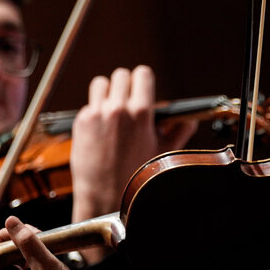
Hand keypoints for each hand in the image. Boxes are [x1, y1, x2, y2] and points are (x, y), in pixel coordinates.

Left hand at [0, 215, 120, 269]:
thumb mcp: (44, 265)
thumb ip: (26, 242)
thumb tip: (10, 221)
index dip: (6, 236)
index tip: (24, 230)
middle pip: (7, 252)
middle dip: (22, 239)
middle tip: (41, 235)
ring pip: (21, 257)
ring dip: (33, 246)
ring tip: (49, 244)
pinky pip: (32, 264)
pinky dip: (41, 255)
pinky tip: (53, 253)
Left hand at [70, 66, 196, 224]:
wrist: (104, 195)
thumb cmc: (136, 176)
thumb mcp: (163, 153)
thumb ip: (179, 131)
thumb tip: (189, 119)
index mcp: (141, 113)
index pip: (142, 74)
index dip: (143, 80)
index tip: (143, 87)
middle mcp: (117, 109)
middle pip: (121, 75)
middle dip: (126, 85)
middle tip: (128, 99)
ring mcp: (96, 114)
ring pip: (101, 84)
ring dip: (107, 92)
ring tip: (112, 108)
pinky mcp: (81, 121)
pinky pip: (89, 104)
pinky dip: (95, 110)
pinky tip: (101, 127)